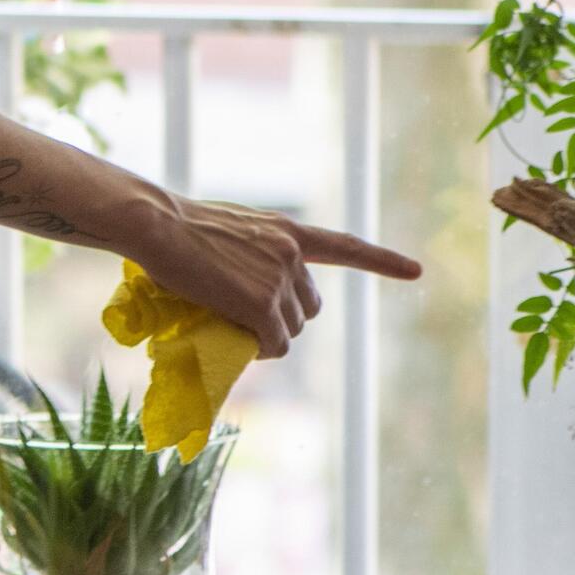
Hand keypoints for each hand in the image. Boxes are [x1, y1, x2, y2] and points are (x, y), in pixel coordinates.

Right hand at [136, 198, 423, 356]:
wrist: (158, 225)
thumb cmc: (177, 227)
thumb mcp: (230, 231)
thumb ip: (252, 254)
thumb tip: (247, 293)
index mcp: (286, 231)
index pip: (344, 246)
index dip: (382, 261)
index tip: (416, 271)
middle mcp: (292, 254)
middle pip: (308, 306)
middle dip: (287, 317)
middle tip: (249, 319)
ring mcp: (279, 280)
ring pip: (291, 328)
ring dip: (270, 334)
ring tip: (233, 325)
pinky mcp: (261, 305)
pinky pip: (273, 343)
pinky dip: (261, 349)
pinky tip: (240, 341)